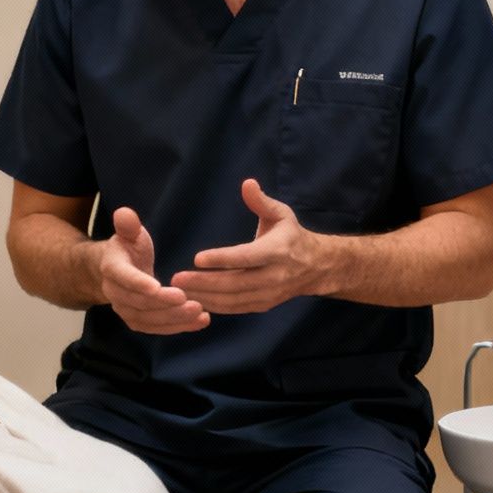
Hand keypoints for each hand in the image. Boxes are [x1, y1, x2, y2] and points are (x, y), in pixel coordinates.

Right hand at [98, 207, 209, 333]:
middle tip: (192, 302)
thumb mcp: (129, 233)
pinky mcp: (137, 321)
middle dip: (165, 304)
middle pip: (139, 303)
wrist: (116, 271)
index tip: (159, 286)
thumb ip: (128, 225)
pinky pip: (155, 328)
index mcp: (112, 268)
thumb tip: (124, 213)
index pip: (124, 277)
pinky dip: (177, 327)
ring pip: (148, 319)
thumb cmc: (128, 248)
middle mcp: (114, 293)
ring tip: (200, 313)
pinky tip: (199, 322)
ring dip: (174, 319)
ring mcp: (124, 310)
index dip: (140, 283)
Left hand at [171, 179, 325, 315]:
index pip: (246, 257)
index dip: (221, 259)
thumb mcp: (281, 214)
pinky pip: (236, 308)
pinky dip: (215, 306)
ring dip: (205, 296)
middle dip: (204, 282)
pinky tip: (196, 299)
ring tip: (180, 290)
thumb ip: (261, 201)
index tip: (197, 258)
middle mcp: (274, 276)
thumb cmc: (291, 235)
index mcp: (277, 251)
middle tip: (177, 278)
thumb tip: (247, 183)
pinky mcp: (263, 305)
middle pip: (235, 284)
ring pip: (233, 300)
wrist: (316, 267)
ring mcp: (269, 294)